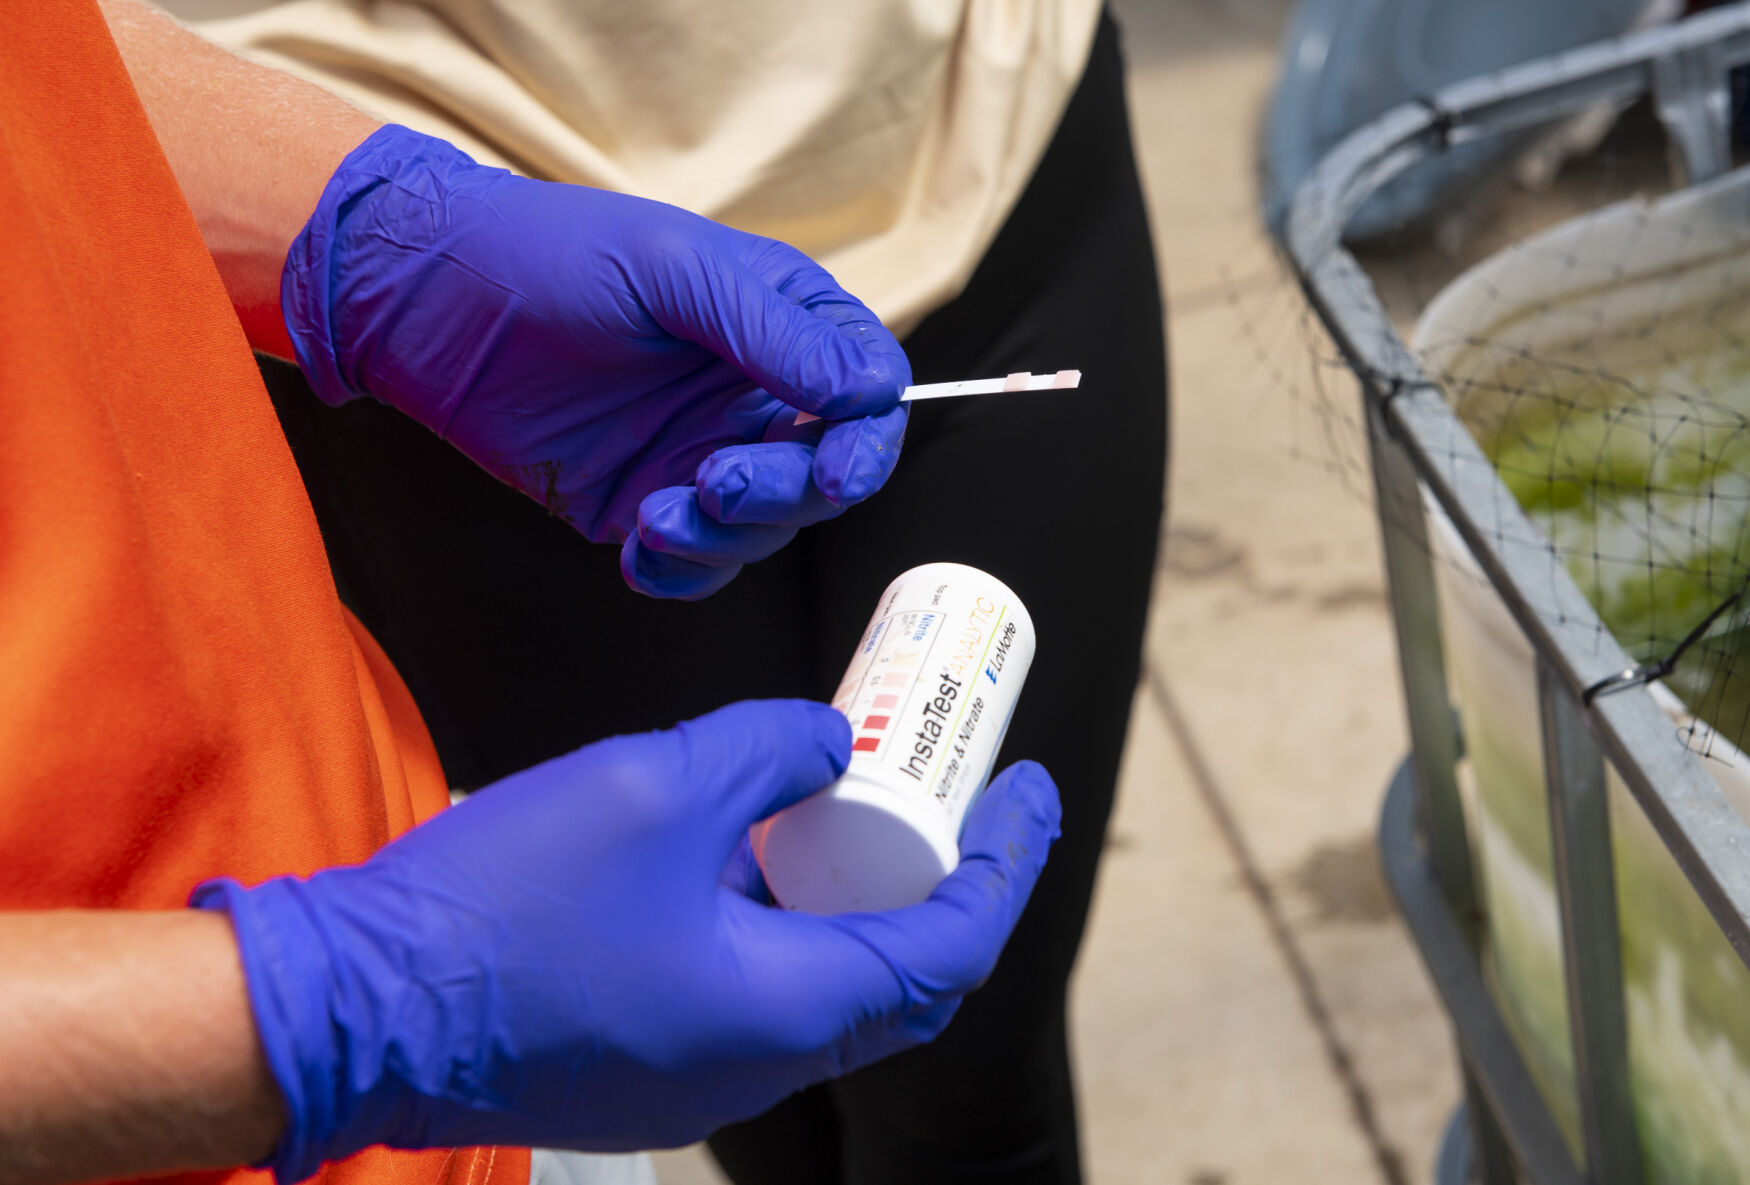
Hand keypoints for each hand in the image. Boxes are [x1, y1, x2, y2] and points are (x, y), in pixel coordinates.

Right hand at [193, 702, 1058, 1180]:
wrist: (345, 1006)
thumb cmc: (503, 905)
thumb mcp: (660, 786)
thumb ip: (769, 750)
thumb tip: (827, 745)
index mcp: (787, 1012)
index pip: (951, 948)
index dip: (1005, 860)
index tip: (1026, 783)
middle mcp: (758, 1064)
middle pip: (898, 974)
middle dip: (938, 874)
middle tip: (949, 783)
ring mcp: (698, 1076)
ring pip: (820, 982)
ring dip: (849, 892)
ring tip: (846, 793)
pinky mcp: (643, 1063)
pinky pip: (750, 990)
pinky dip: (777, 918)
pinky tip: (747, 844)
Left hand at [281, 125, 910, 599]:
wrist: (427, 302)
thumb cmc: (547, 255)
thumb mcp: (671, 269)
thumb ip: (773, 332)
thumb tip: (867, 389)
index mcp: (779, 325)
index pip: (867, 391)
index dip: (866, 437)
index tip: (834, 462)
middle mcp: (751, 396)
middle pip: (825, 475)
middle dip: (786, 493)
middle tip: (721, 479)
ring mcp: (699, 454)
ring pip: (764, 530)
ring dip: (723, 536)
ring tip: (657, 509)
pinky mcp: (644, 503)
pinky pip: (695, 564)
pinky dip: (678, 570)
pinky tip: (640, 543)